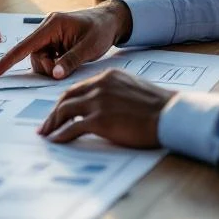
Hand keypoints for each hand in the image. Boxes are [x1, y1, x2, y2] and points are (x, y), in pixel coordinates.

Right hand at [0, 0, 131, 79]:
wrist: (112, 21)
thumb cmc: (101, 30)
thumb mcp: (89, 47)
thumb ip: (70, 61)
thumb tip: (53, 75)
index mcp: (52, 25)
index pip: (24, 46)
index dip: (6, 62)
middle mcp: (47, 29)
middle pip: (33, 56)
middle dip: (45, 68)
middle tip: (63, 71)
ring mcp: (50, 35)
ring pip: (40, 59)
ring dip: (51, 67)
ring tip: (70, 63)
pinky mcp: (54, 41)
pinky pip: (47, 57)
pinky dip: (56, 64)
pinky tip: (69, 60)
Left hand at [37, 69, 173, 147]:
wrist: (171, 114)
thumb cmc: (159, 107)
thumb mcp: (133, 90)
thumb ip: (115, 93)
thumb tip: (104, 107)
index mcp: (107, 77)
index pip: (78, 88)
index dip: (66, 101)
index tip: (59, 111)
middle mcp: (99, 86)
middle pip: (66, 98)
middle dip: (54, 112)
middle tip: (46, 125)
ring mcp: (98, 102)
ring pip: (65, 111)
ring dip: (52, 124)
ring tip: (46, 134)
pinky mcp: (100, 120)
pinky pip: (73, 128)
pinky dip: (61, 135)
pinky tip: (56, 141)